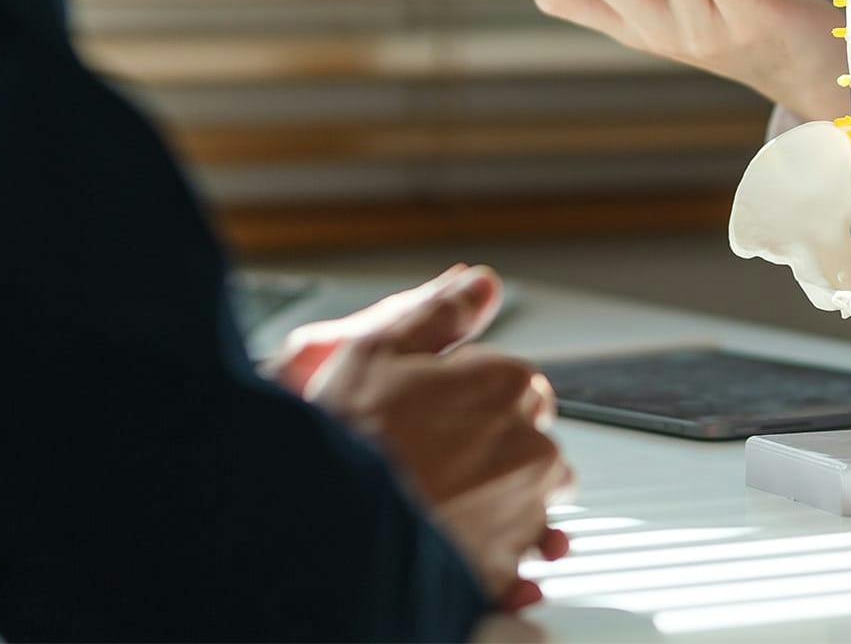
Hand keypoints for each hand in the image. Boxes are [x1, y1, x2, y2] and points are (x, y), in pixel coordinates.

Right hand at [265, 266, 573, 608]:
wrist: (318, 536)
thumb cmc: (343, 441)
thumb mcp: (377, 350)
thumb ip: (439, 314)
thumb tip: (483, 282)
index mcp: (509, 385)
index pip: (515, 382)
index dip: (470, 395)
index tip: (431, 413)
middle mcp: (531, 446)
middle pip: (527, 437)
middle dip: (493, 445)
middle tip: (430, 459)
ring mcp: (524, 511)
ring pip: (529, 496)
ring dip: (500, 499)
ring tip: (437, 505)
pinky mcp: (508, 567)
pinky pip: (522, 554)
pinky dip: (505, 553)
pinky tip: (464, 547)